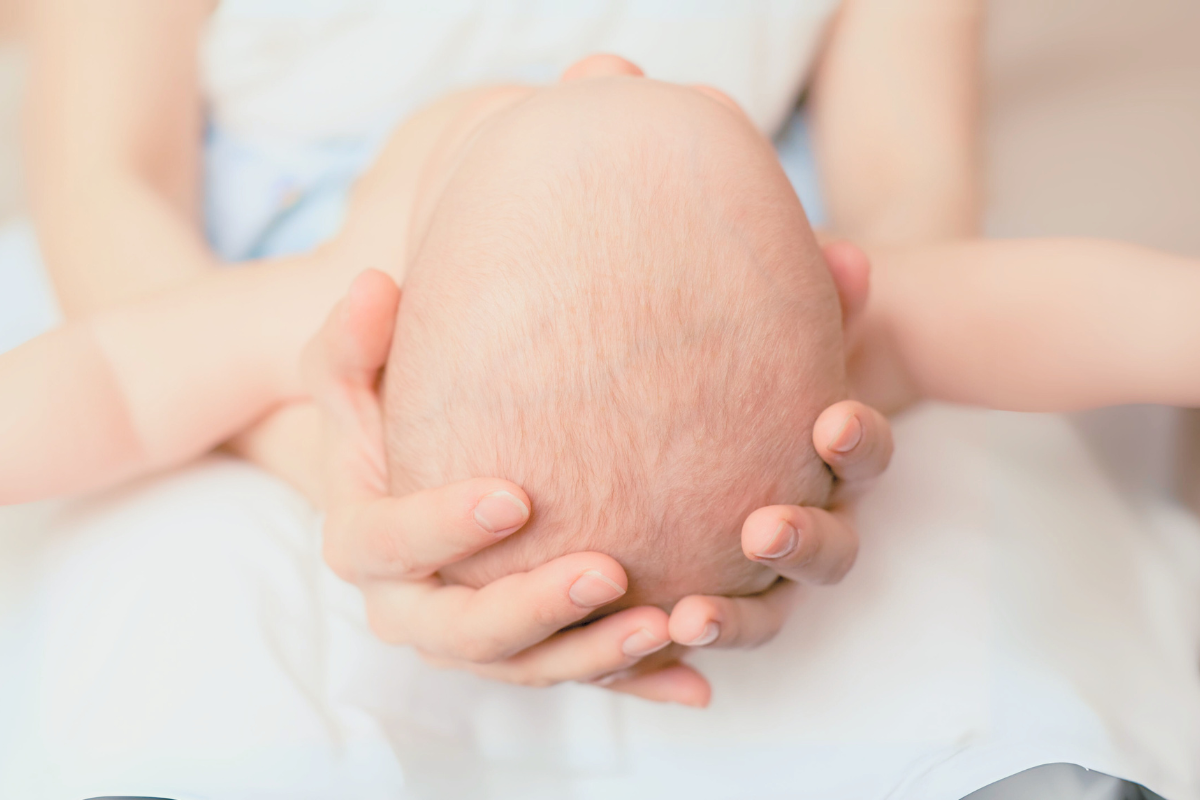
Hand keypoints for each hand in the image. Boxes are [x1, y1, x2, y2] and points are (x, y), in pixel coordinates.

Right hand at [303, 270, 709, 705]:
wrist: (418, 468)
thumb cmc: (391, 411)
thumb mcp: (359, 375)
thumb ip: (354, 341)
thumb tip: (371, 285)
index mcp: (363, 542)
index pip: (391, 544)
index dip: (444, 529)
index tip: (516, 497)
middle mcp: (411, 607)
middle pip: (462, 633)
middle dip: (534, 609)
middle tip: (607, 570)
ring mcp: (471, 640)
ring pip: (528, 667)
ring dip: (595, 655)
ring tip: (666, 624)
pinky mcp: (525, 652)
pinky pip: (578, 674)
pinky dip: (637, 683)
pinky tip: (697, 679)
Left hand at [660, 241, 893, 655]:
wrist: (709, 384)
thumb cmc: (742, 336)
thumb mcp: (770, 306)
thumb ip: (810, 286)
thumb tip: (849, 259)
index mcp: (831, 451)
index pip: (866, 453)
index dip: (858, 443)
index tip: (829, 423)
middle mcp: (809, 516)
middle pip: (831, 552)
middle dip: (802, 544)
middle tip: (762, 529)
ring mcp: (757, 568)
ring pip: (768, 612)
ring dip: (736, 620)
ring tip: (691, 617)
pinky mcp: (702, 594)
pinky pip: (696, 633)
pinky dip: (671, 650)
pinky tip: (630, 648)